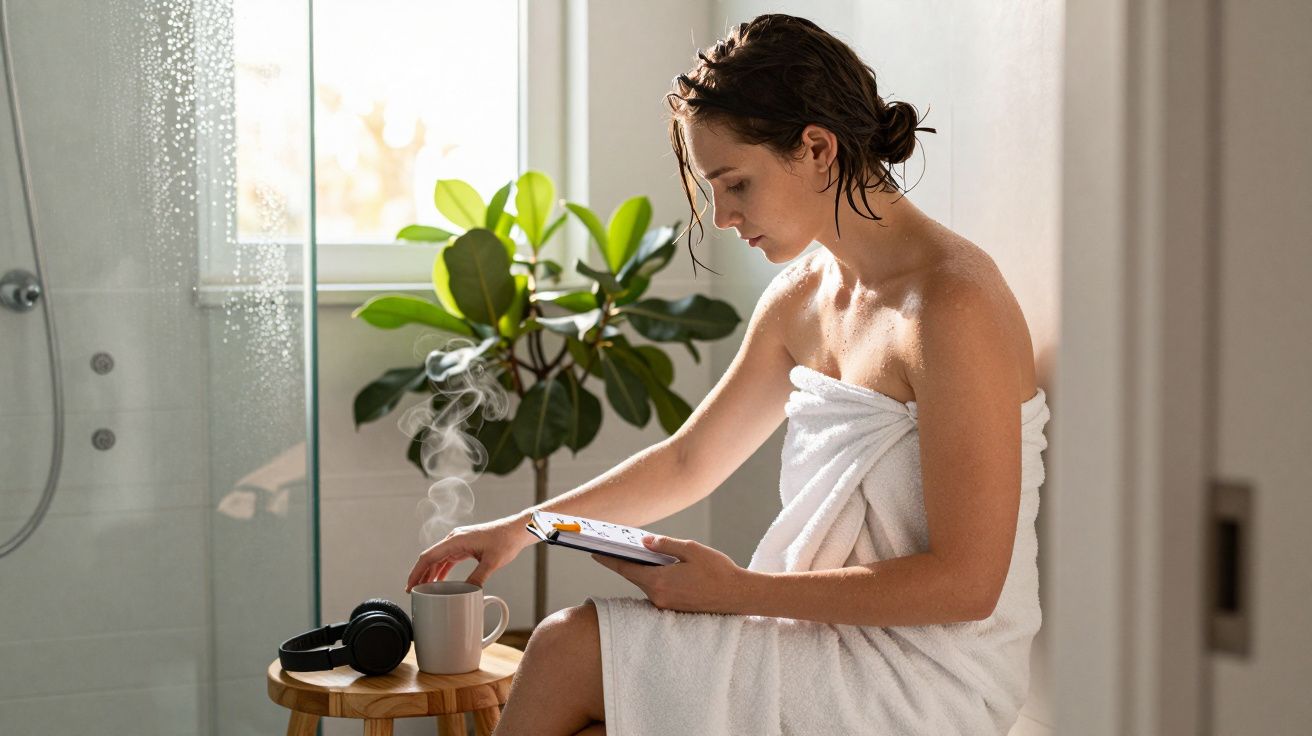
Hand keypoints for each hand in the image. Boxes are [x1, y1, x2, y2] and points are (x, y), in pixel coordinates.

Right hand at [405, 515, 533, 592]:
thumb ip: (478, 577)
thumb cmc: (506, 541)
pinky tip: (438, 581)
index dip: (416, 572)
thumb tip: (467, 593)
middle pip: (430, 558)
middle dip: (419, 575)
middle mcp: (454, 539)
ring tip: (422, 589)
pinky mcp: (465, 546)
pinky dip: (440, 570)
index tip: (410, 586)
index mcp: (456, 540)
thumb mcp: (492, 562)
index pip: (429, 556)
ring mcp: (459, 542)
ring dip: (429, 573)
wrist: (516, 530)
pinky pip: (447, 559)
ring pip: (438, 559)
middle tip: (412, 592)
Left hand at [591, 535, 749, 614]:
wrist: (738, 595)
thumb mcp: (690, 550)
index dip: (608, 559)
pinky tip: (658, 568)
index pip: (626, 568)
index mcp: (659, 581)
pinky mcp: (674, 608)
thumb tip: (644, 541)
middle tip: (613, 548)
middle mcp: (659, 597)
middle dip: (624, 562)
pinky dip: (653, 579)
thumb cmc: (717, 571)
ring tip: (638, 554)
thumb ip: (665, 545)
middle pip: (634, 576)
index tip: (594, 552)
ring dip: (641, 571)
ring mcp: (666, 605)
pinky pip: (657, 591)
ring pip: (646, 584)